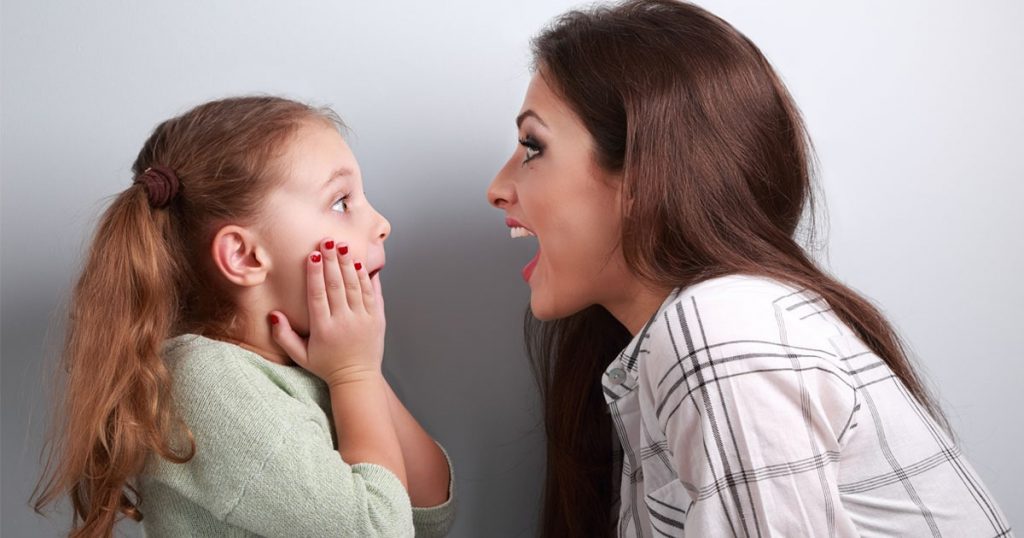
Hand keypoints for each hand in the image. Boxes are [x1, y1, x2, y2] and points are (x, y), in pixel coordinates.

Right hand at [269, 238, 384, 386]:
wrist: (357, 378)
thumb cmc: (327, 366)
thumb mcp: (300, 355)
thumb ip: (284, 335)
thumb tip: (274, 314)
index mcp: (323, 329)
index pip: (318, 295)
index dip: (315, 274)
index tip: (313, 256)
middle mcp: (344, 322)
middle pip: (336, 285)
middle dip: (331, 261)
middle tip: (327, 241)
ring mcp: (362, 319)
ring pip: (355, 286)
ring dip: (348, 264)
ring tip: (342, 246)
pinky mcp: (377, 319)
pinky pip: (372, 294)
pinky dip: (366, 277)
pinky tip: (359, 263)